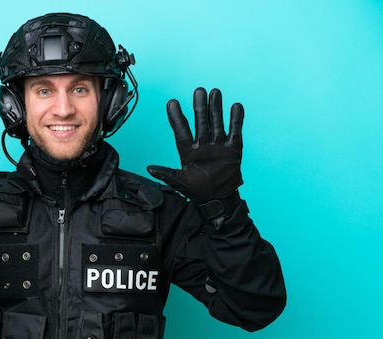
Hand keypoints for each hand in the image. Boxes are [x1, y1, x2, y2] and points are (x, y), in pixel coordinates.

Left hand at [147, 87, 243, 202]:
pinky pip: (235, 131)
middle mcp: (202, 144)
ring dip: (216, 108)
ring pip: (216, 122)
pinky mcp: (233, 149)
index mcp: (187, 151)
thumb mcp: (179, 182)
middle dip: (199, 106)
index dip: (176, 117)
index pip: (181, 130)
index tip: (172, 103)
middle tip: (198, 91)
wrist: (217, 199)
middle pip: (200, 121)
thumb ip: (166, 173)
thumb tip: (149, 168)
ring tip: (215, 92)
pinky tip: (235, 106)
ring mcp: (218, 145)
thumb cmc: (196, 191)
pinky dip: (236, 119)